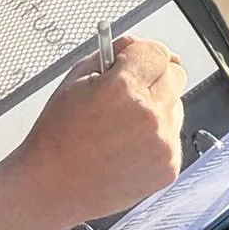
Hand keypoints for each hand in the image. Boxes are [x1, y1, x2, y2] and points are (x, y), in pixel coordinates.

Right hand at [17, 37, 186, 229]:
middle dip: (155, 77)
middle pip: (175, 75)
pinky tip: (126, 148)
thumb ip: (111, 53)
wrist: (52, 187)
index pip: (157, 52)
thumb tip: (137, 42)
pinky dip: (156, 138)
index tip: (135, 60)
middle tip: (128, 93)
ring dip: (157, 108)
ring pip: (176, 107)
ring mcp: (162, 143)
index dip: (144, 53)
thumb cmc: (57, 137)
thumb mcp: (74, 81)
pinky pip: (173, 137)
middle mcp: (148, 115)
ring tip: (121, 128)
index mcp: (123, 88)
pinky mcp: (168, 166)